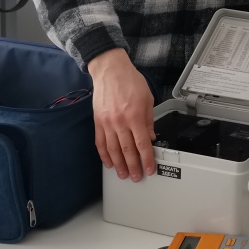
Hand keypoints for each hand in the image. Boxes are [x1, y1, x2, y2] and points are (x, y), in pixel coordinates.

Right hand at [87, 48, 155, 181]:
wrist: (110, 71)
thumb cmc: (130, 81)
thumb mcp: (147, 99)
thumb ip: (149, 120)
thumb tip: (150, 137)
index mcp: (134, 116)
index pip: (142, 144)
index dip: (146, 159)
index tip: (150, 168)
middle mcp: (119, 122)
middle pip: (127, 150)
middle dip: (133, 166)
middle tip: (137, 177)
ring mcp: (106, 123)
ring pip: (112, 150)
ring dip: (118, 165)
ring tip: (123, 174)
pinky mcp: (97, 122)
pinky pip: (100, 143)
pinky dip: (104, 155)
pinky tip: (109, 163)